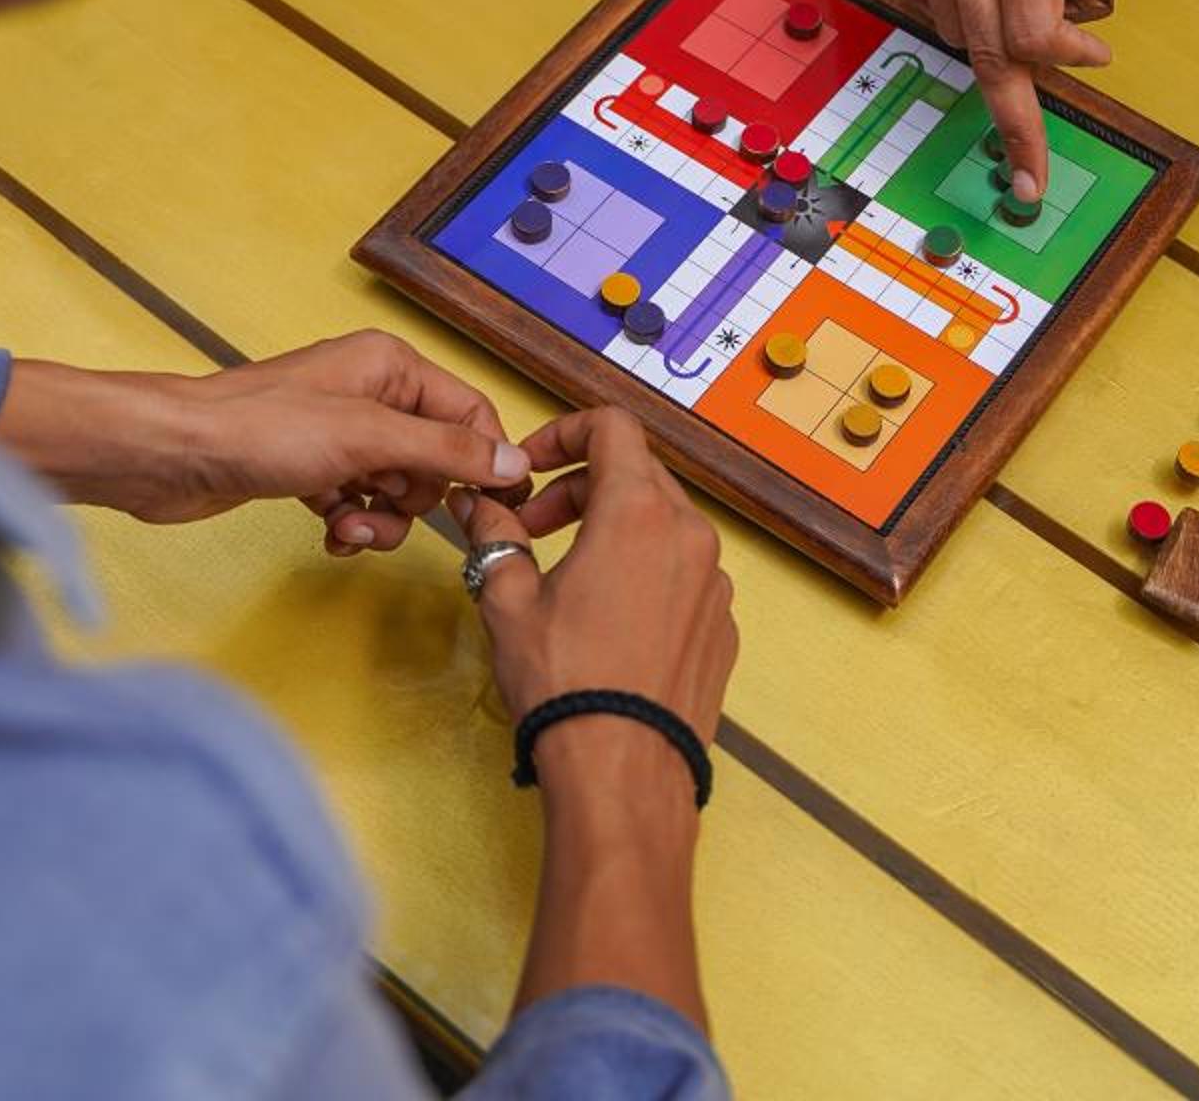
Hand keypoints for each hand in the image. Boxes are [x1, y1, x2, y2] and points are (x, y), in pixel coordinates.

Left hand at [0, 330, 526, 553]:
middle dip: (415, 497)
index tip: (493, 511)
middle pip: (436, 458)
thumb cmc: (263, 431)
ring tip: (345, 527)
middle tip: (381, 507)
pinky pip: (360, 503)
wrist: (173, 456)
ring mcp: (339, 432)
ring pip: (397, 488)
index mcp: (392, 366)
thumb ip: (446, 450)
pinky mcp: (311, 468)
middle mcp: (371, 392)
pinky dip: (351, 523)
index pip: (470, 412)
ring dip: (380, 519)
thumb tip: (516, 462)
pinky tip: (327, 529)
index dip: (484, 462)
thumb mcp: (368, 438)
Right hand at [450, 408, 736, 759]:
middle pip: (636, 473)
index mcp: (638, 513)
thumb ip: (494, 535)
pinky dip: (646, 573)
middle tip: (532, 527)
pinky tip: (609, 619)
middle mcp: (690, 536)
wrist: (623, 771)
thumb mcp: (508, 600)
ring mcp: (716, 583)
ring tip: (569, 576)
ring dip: (614, 529)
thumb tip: (476, 505)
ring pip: (664, 524)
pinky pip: (684, 574)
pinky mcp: (723, 625)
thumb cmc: (567, 684)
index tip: (533, 464)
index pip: (612, 427)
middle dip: (578, 489)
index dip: (564, 432)